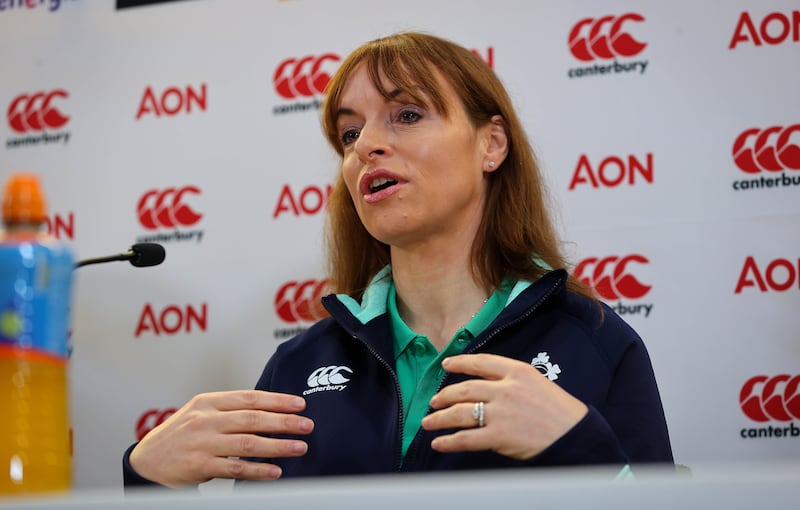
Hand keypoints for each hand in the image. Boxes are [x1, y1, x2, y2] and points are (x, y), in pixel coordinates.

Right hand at [129, 390, 313, 486]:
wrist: (147, 460)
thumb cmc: (180, 434)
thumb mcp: (201, 413)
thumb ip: (231, 410)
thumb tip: (271, 411)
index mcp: (209, 402)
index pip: (250, 398)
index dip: (278, 400)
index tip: (300, 404)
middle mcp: (206, 420)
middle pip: (253, 418)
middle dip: (284, 422)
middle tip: (307, 425)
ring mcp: (203, 443)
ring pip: (248, 443)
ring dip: (278, 446)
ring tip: (299, 448)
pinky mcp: (200, 465)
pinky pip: (235, 468)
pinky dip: (258, 469)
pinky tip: (275, 471)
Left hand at [421, 353, 586, 459]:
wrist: (576, 436)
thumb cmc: (562, 413)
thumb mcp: (539, 384)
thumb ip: (514, 382)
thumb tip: (488, 389)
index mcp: (517, 371)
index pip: (481, 362)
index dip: (460, 362)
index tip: (446, 364)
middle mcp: (506, 388)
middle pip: (465, 389)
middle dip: (444, 395)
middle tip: (434, 401)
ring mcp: (501, 412)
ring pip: (460, 412)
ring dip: (440, 418)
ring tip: (429, 422)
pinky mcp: (499, 435)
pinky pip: (466, 438)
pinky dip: (449, 441)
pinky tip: (439, 443)